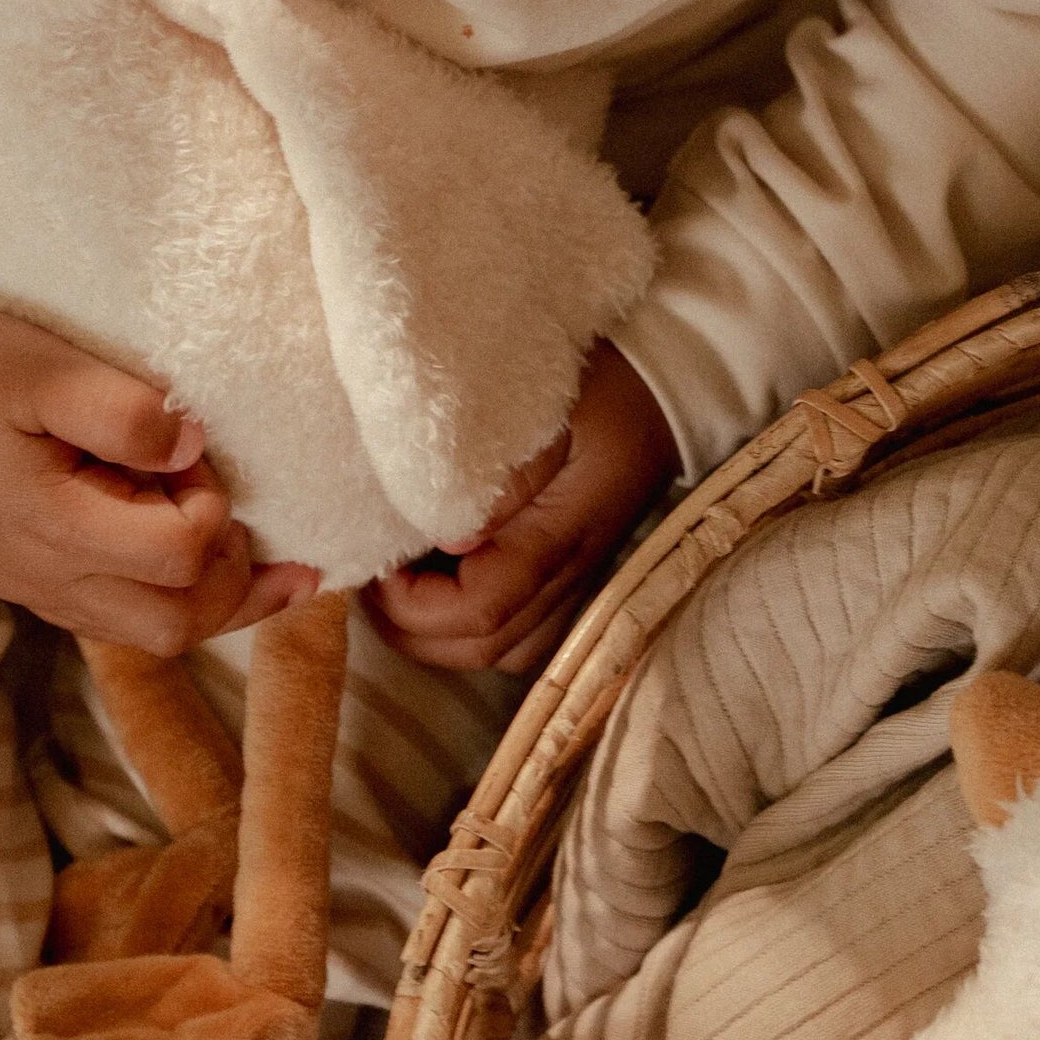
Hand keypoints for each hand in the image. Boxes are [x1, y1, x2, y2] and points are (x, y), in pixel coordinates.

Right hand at [0, 306, 317, 655]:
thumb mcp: (42, 368)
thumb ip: (124, 412)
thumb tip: (194, 446)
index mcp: (53, 527)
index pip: (177, 555)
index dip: (209, 505)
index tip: (191, 452)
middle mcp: (49, 580)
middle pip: (177, 626)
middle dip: (230, 577)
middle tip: (235, 511)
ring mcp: (40, 592)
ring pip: (155, 637)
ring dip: (217, 602)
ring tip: (260, 555)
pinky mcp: (35, 586)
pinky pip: (123, 621)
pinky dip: (177, 600)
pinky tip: (207, 564)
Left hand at [363, 342, 681, 673]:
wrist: (666, 392)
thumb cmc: (603, 388)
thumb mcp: (550, 407)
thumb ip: (503, 472)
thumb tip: (449, 536)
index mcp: (558, 537)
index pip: (477, 610)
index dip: (412, 601)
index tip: (379, 558)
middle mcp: (568, 576)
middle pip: (478, 646)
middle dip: (409, 624)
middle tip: (374, 570)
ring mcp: (572, 585)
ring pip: (494, 651)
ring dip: (435, 631)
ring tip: (401, 578)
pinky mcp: (571, 579)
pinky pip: (516, 636)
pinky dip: (469, 626)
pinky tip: (445, 580)